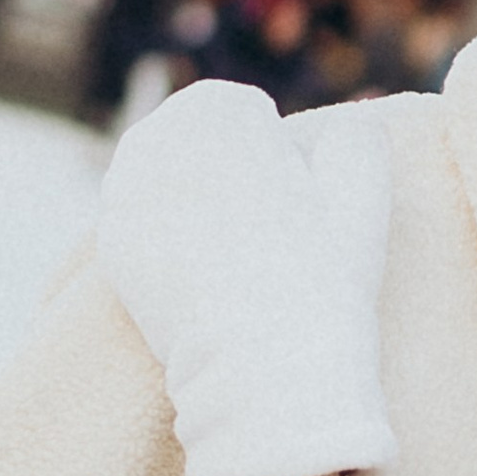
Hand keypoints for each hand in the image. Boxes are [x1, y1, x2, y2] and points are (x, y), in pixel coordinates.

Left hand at [97, 81, 395, 475]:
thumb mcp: (365, 194)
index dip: (272, 149)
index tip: (291, 193)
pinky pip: (142, 225)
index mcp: (216, 109)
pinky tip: (202, 273)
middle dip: (221, 170)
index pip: (239, 110)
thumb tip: (351, 121)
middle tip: (261, 226)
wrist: (263, 366)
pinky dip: (166, 239)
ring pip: (161, 178)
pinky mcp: (111, 243)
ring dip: (189, 200)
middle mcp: (157, 138)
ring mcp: (124, 192)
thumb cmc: (323, 279)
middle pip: (191, 140)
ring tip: (233, 250)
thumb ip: (358, 137)